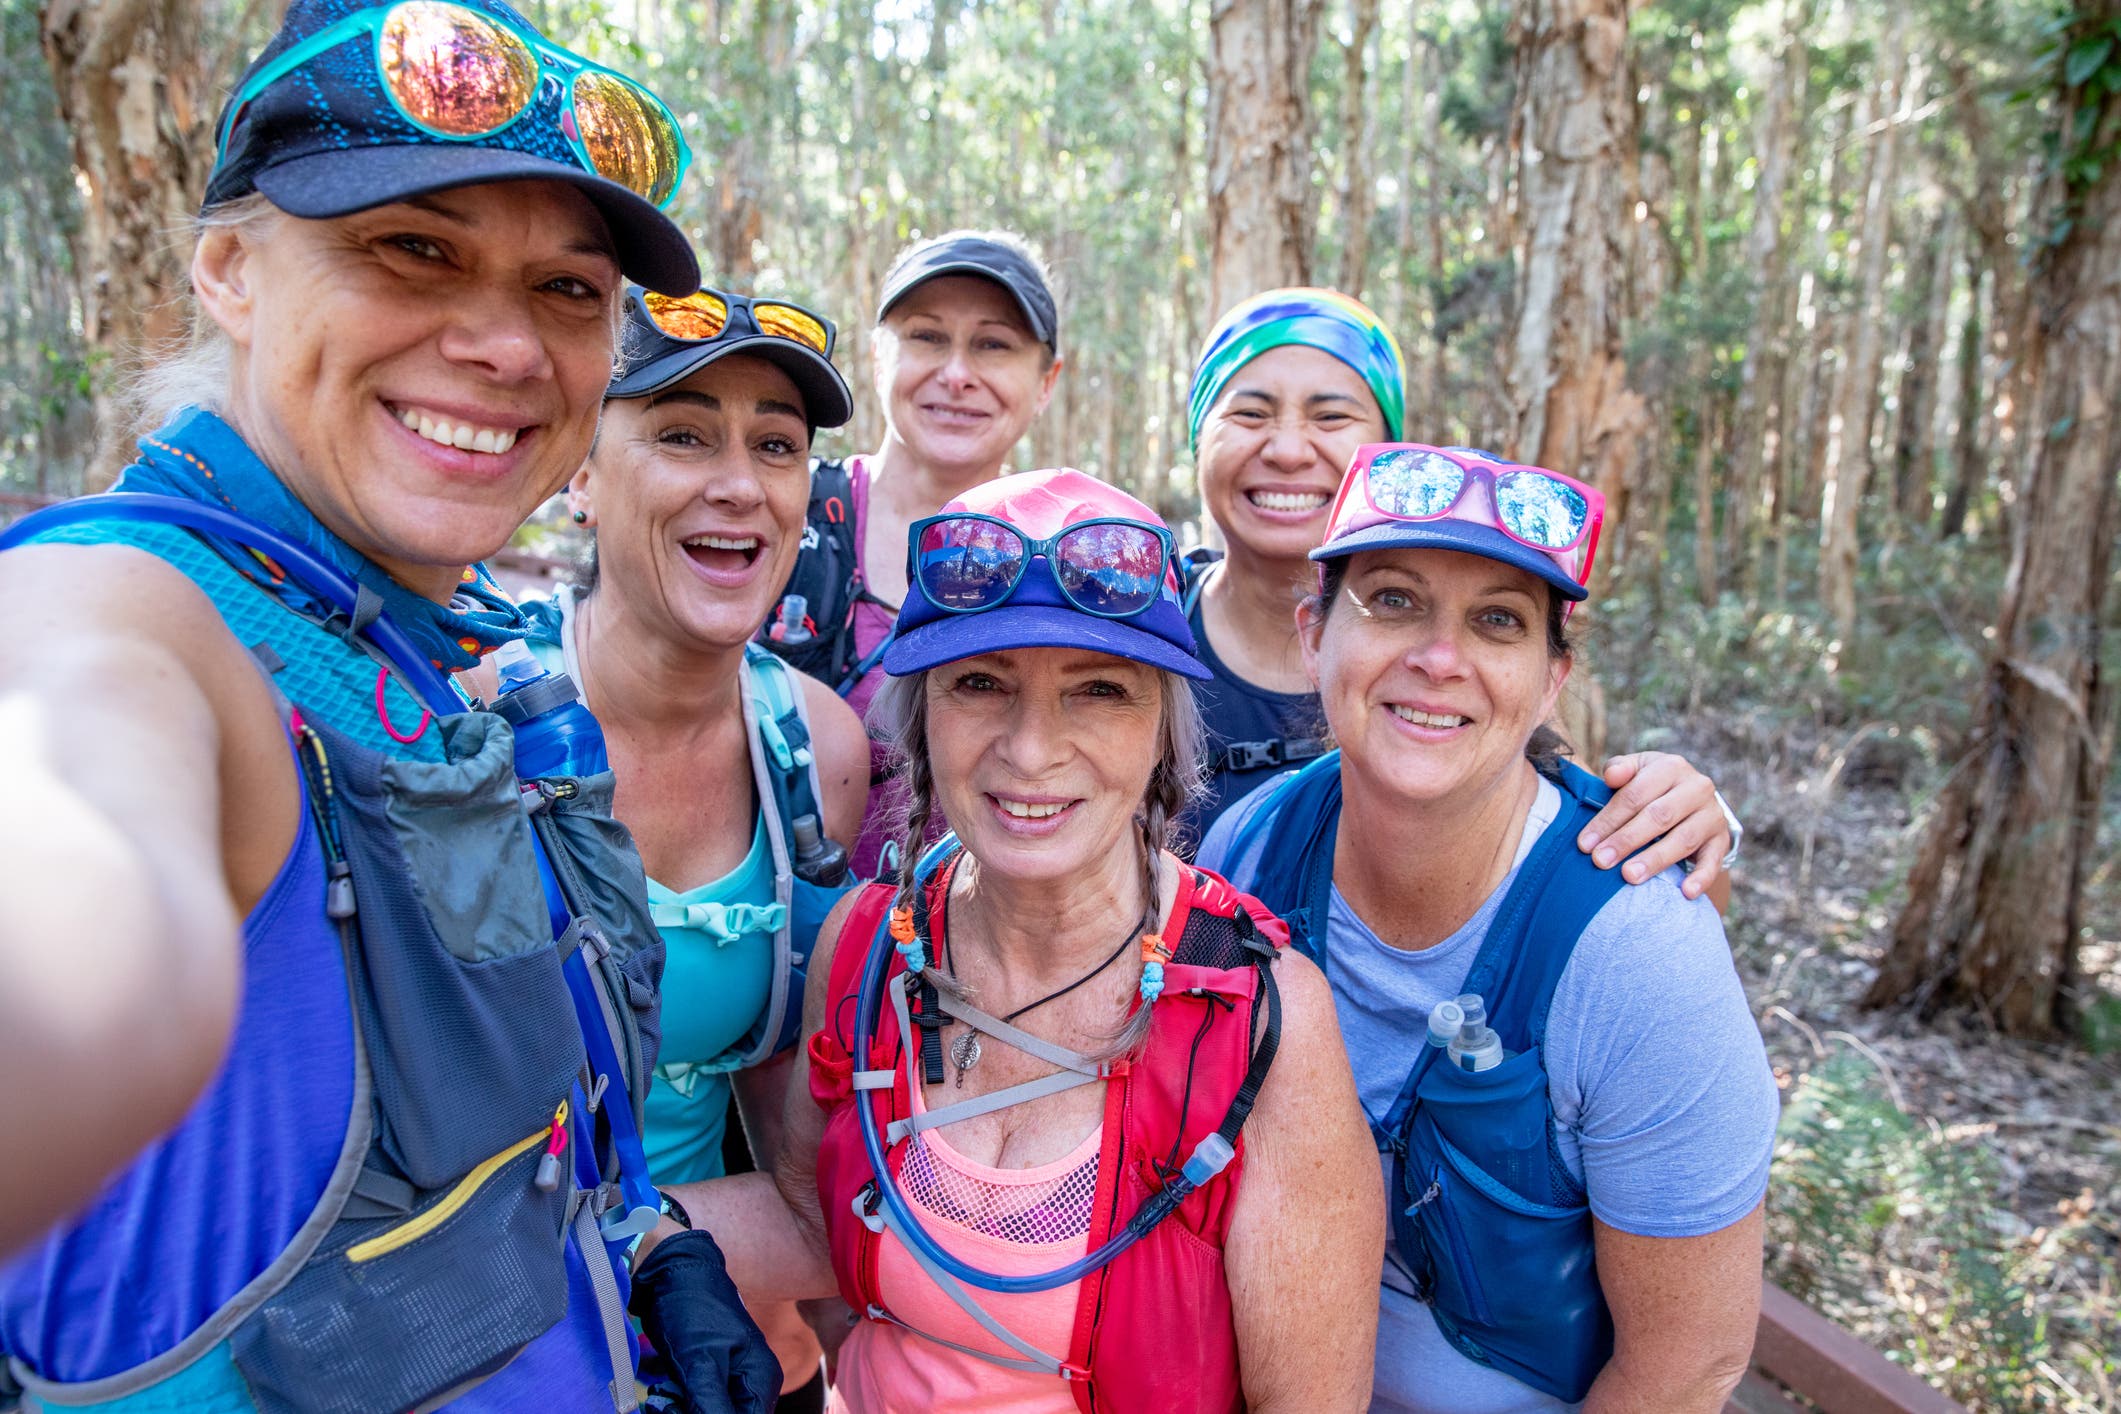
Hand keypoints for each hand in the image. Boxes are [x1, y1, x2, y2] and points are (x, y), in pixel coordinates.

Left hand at [630, 1228, 781, 1413]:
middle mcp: (749, 1380)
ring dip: (677, 1409)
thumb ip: (711, 1405)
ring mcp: (726, 1375)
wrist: (668, 1268)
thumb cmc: (690, 1308)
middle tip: (663, 1404)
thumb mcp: (700, 1362)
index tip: (680, 1410)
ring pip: (705, 1411)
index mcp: (760, 1378)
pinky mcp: (705, 1371)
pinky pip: (692, 1400)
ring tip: (657, 1396)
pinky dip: (673, 1400)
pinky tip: (658, 1386)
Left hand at [1577, 752, 1731, 900]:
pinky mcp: (1721, 841)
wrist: (1693, 800)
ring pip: (1683, 839)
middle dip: (1626, 840)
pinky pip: (1713, 861)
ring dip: (1655, 860)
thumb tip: (1611, 777)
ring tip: (1629, 876)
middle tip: (1601, 861)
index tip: (1585, 844)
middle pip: (1659, 816)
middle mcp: (1696, 788)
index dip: (1608, 819)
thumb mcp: (1637, 771)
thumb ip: (1619, 769)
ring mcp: (1712, 815)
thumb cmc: (1652, 787)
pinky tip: (1685, 893)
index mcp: (1671, 767)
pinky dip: (1701, 878)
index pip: (1635, 794)